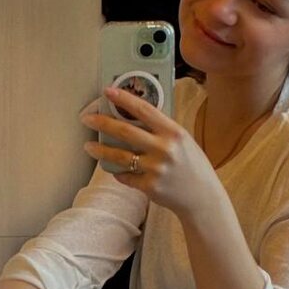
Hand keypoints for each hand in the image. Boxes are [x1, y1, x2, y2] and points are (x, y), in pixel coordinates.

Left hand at [80, 86, 215, 218]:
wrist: (202, 197)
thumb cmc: (192, 165)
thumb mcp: (183, 140)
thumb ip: (161, 129)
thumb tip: (133, 115)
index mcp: (174, 132)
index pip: (144, 109)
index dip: (123, 99)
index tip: (108, 91)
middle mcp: (164, 149)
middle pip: (125, 131)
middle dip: (102, 123)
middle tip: (86, 119)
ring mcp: (156, 169)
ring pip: (119, 156)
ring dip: (100, 150)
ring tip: (88, 146)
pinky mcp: (150, 187)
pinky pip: (125, 176)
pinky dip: (118, 172)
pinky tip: (113, 169)